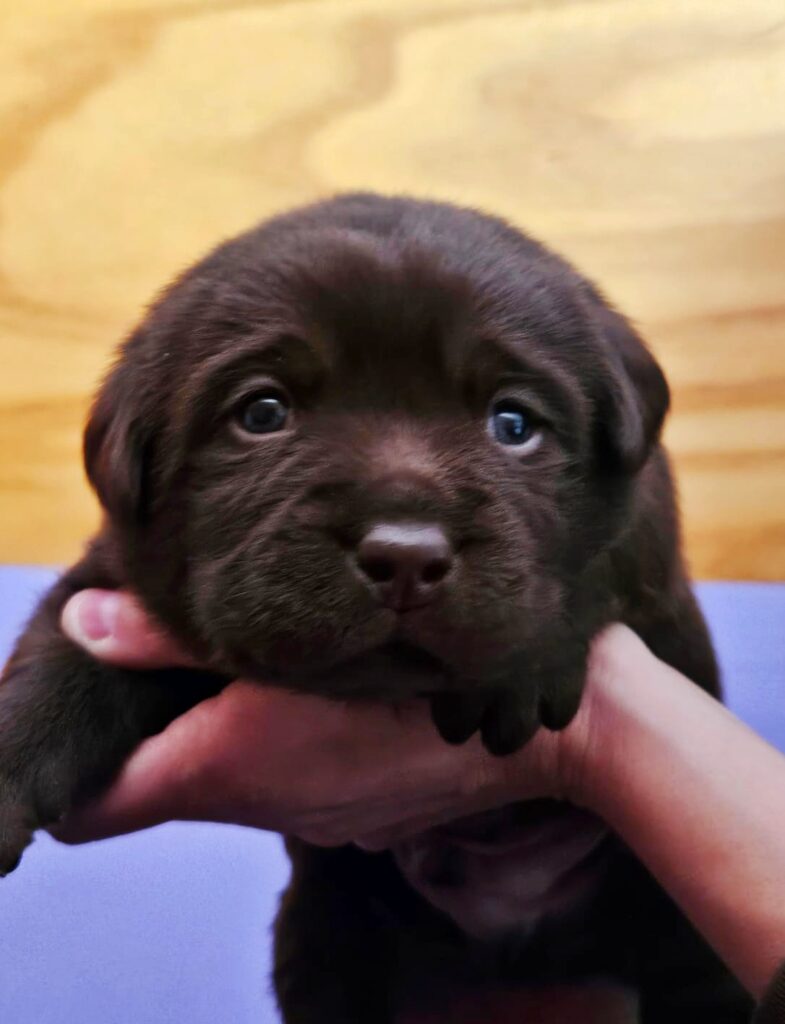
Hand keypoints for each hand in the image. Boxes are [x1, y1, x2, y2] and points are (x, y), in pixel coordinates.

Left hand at [55, 590, 581, 849]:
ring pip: (229, 768)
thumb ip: (180, 637)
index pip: (96, 807)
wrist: (542, 727)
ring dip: (222, 715)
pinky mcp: (355, 804)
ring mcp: (312, 814)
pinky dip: (278, 727)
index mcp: (226, 773)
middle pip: (165, 778)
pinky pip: (286, 769)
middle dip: (156, 715)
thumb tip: (85, 623)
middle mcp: (260, 807)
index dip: (84, 759)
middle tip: (170, 640)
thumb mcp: (291, 647)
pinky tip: (313, 678)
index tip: (103, 698)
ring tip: (246, 646)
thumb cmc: (420, 680)